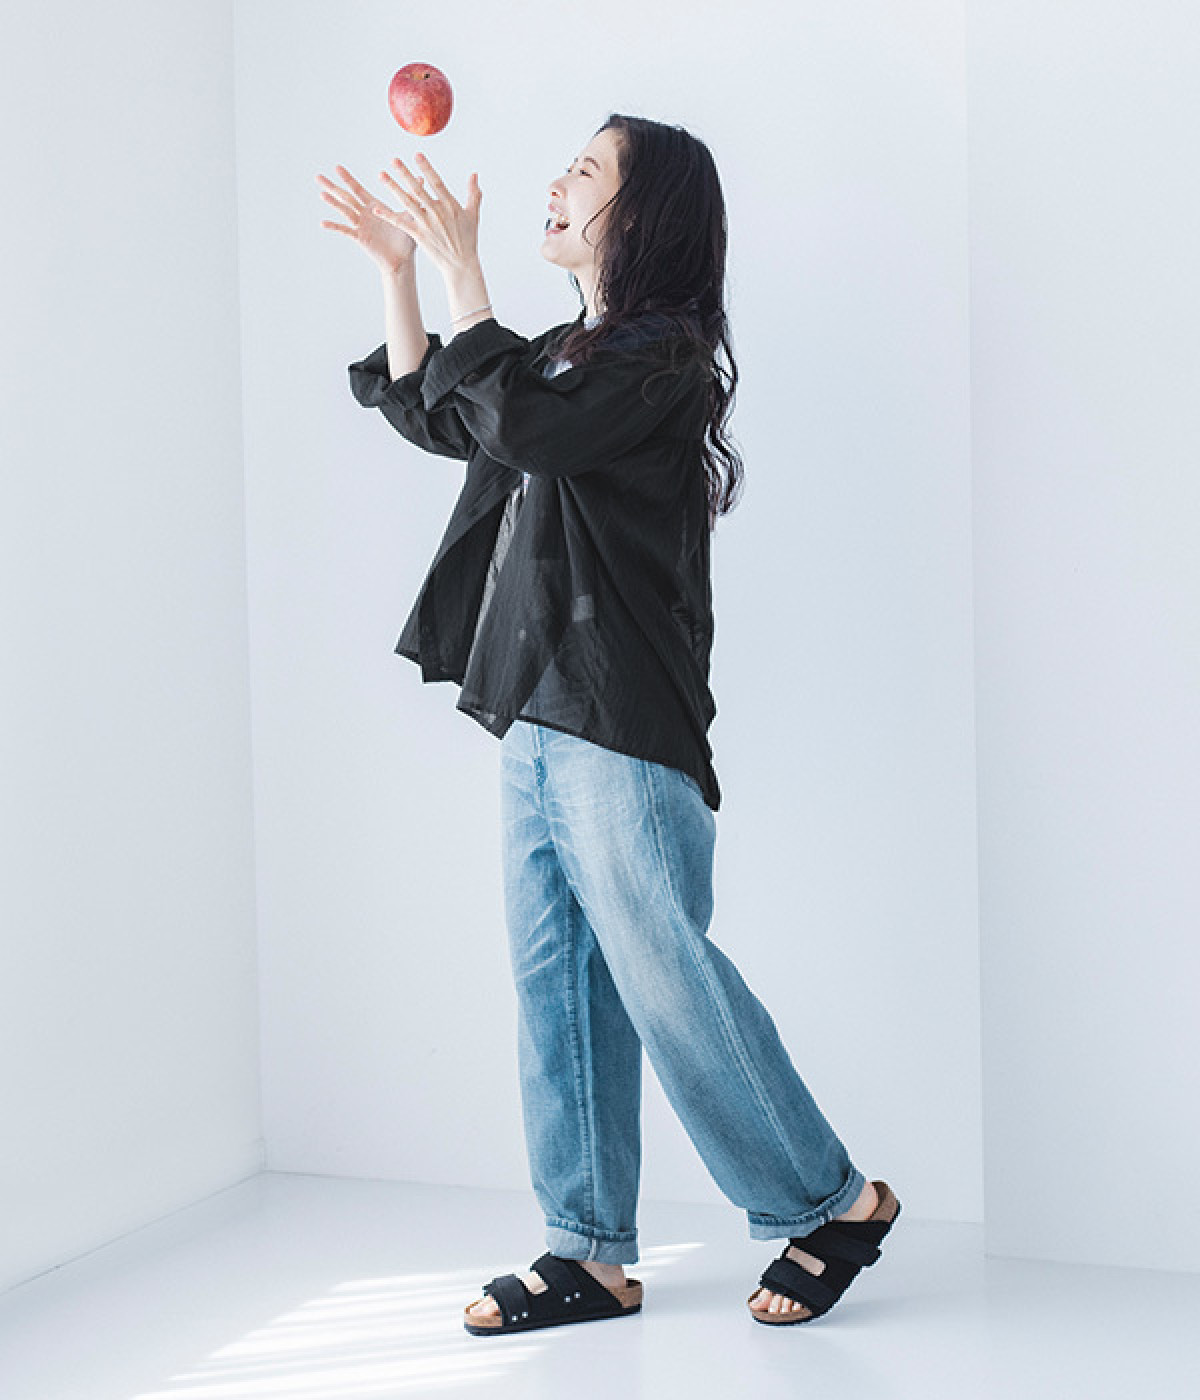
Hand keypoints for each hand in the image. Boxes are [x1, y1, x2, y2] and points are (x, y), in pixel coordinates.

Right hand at [316, 164, 416, 273]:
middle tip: (318, 176)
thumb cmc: (406, 238)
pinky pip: (346, 231)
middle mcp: (365, 214)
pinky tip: (323, 222)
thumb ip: (412, 196)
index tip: (337, 167)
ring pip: (344, 211)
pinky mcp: (360, 238)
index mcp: (374, 207)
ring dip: (333, 202)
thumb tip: (422, 179)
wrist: (404, 260)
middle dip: (333, 186)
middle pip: (346, 197)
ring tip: (321, 193)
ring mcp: (361, 226)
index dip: (348, 179)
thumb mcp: (409, 214)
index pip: (358, 189)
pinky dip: (335, 226)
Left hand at [374, 152, 481, 278]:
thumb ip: (473, 193)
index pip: (436, 182)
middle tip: (394, 160)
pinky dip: (388, 216)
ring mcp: (427, 224)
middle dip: (405, 174)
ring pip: (407, 203)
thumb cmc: (468, 239)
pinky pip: (401, 223)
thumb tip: (474, 174)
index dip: (426, 168)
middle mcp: (437, 213)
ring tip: (381, 176)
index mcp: (450, 205)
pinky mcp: (419, 236)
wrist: (461, 264)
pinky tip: (376, 208)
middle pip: (418, 190)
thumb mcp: (473, 215)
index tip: (417, 155)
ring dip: (393, 188)